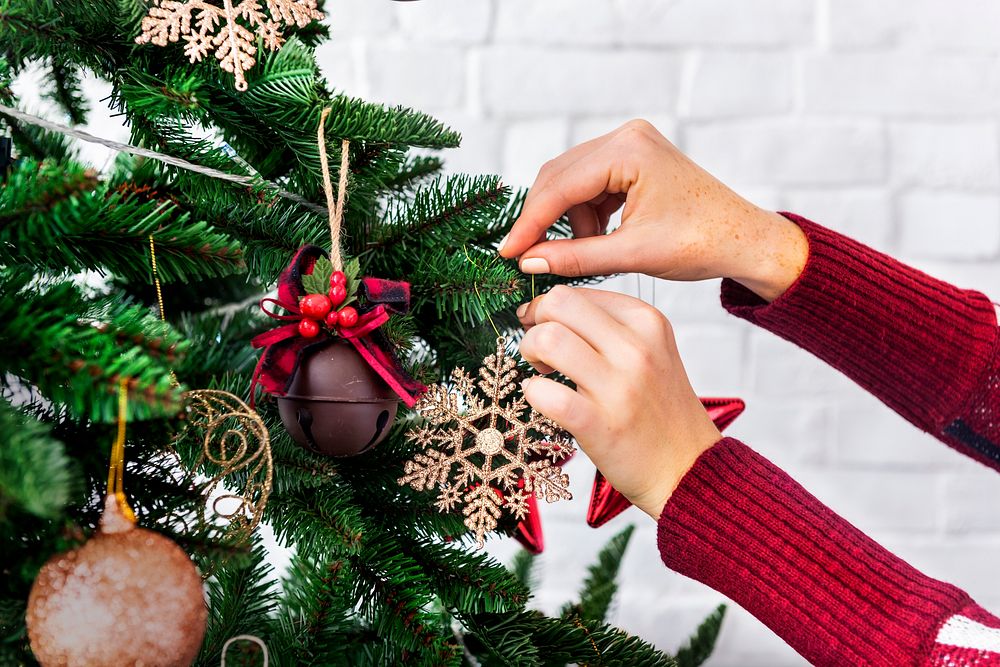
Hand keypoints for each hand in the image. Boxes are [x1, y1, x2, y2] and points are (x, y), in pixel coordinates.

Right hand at [499, 119, 807, 301]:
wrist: (745, 240)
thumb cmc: (702, 243)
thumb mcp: (633, 254)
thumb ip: (577, 257)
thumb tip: (528, 262)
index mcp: (629, 150)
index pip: (559, 185)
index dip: (530, 222)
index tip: (507, 253)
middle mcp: (626, 137)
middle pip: (559, 177)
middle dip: (545, 220)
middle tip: (528, 257)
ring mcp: (630, 145)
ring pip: (572, 183)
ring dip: (571, 221)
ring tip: (588, 253)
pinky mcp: (633, 160)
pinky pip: (591, 186)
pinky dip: (587, 215)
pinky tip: (600, 240)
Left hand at [517, 285, 721, 518]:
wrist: (688, 469)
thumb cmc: (660, 410)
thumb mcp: (652, 351)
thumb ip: (609, 326)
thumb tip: (549, 308)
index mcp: (648, 322)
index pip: (577, 292)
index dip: (548, 308)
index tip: (545, 327)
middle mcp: (636, 348)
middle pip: (558, 304)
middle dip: (535, 323)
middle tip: (539, 348)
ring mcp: (619, 386)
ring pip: (548, 339)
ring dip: (530, 353)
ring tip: (542, 372)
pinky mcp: (600, 424)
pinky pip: (545, 393)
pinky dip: (532, 393)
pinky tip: (543, 399)